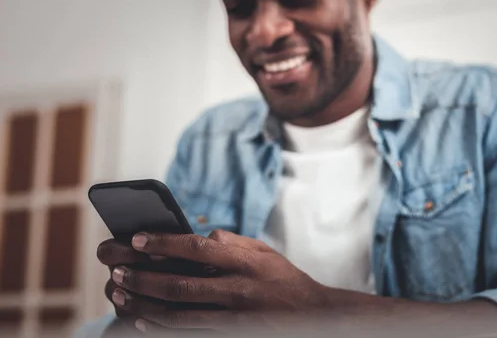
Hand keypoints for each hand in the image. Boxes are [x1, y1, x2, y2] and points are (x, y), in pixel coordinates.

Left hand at [109, 230, 331, 332]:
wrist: (312, 316)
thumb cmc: (284, 279)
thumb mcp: (265, 251)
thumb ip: (234, 242)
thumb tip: (204, 236)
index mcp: (245, 262)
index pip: (198, 248)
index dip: (165, 243)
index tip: (137, 238)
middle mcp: (236, 289)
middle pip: (180, 284)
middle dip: (143, 276)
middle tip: (116, 268)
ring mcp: (232, 316)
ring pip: (178, 313)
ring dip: (144, 303)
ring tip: (120, 292)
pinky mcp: (229, 334)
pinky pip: (188, 332)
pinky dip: (161, 326)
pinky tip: (140, 320)